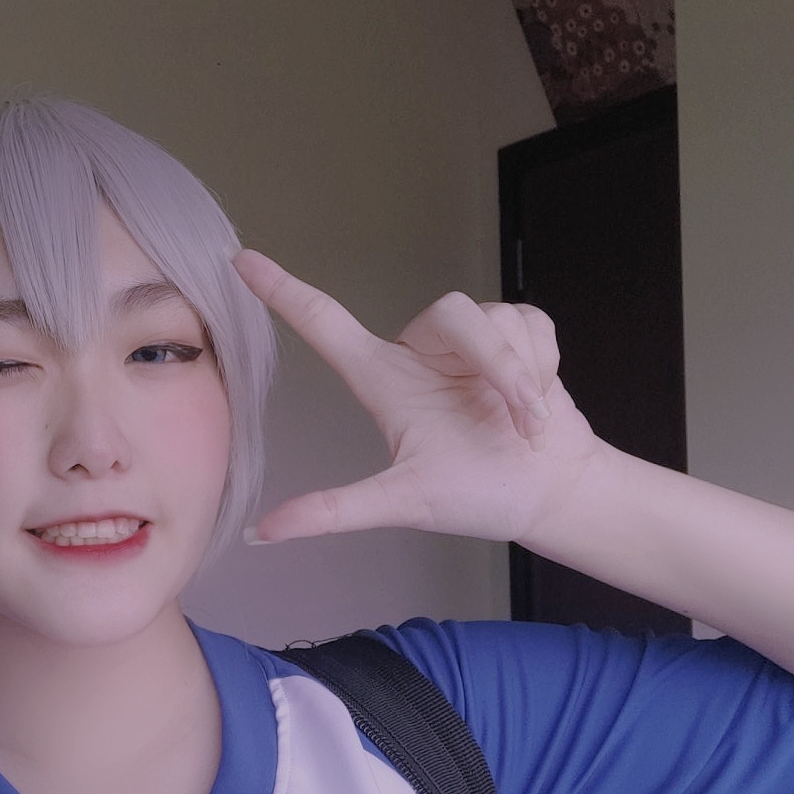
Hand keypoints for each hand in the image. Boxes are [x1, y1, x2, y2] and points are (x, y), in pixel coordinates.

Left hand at [232, 251, 607, 546]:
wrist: (552, 494)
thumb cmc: (475, 497)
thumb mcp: (401, 503)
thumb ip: (335, 511)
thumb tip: (261, 533)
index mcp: (382, 379)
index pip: (323, 323)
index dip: (282, 291)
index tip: (240, 259)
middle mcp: (420, 352)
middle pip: (451, 312)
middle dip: (496, 362)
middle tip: (523, 419)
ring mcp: (469, 342)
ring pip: (495, 318)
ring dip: (523, 373)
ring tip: (528, 422)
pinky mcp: (516, 334)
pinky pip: (530, 323)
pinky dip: (544, 367)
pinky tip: (541, 399)